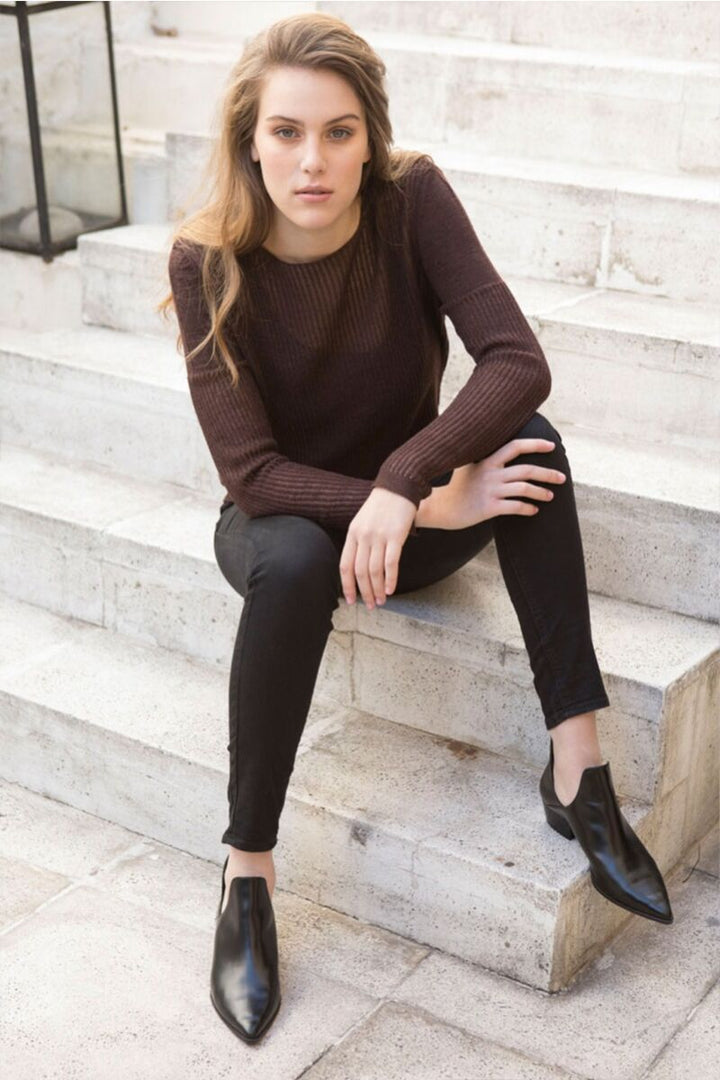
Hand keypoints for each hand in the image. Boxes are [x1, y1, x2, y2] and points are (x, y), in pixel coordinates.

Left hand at [340, 487, 416, 608]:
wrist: (399, 486)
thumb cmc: (382, 505)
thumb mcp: (363, 521)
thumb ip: (360, 541)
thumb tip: (361, 566)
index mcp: (352, 534)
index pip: (345, 566)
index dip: (347, 586)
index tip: (351, 600)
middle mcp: (363, 536)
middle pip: (360, 572)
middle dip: (364, 592)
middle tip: (369, 606)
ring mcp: (379, 536)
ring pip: (374, 571)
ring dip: (377, 589)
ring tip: (381, 601)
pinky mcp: (395, 536)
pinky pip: (390, 563)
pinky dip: (390, 579)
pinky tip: (391, 589)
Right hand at [437, 438, 566, 530]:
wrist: (440, 508)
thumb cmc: (457, 489)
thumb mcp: (469, 468)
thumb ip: (486, 461)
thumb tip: (505, 455)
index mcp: (487, 461)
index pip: (515, 446)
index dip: (535, 444)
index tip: (551, 446)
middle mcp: (490, 474)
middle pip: (527, 470)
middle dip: (548, 473)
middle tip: (562, 478)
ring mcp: (490, 491)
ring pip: (525, 489)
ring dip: (541, 492)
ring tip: (550, 496)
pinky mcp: (489, 508)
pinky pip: (516, 507)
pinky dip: (528, 509)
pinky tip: (534, 511)